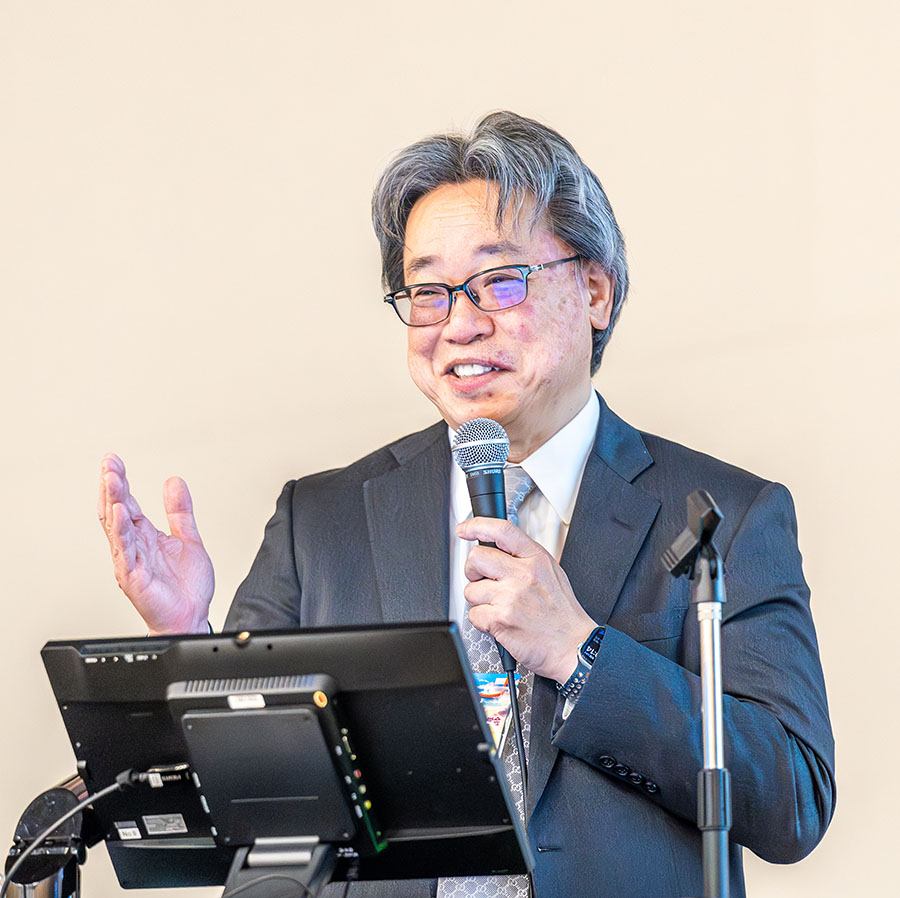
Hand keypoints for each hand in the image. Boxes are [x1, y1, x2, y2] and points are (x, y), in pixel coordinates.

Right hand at [98, 453, 214, 634]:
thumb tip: (174, 482)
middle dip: (112, 486)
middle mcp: (134, 547)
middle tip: (108, 463)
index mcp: (145, 537)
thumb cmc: (186, 588)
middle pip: (117, 511)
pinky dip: (121, 531)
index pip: (128, 503)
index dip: (121, 482)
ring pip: (117, 528)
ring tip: (111, 479)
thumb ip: (180, 512)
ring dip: (113, 502)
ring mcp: (131, 562)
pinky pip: (125, 552)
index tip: (113, 461)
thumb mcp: (189, 539)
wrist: (193, 617)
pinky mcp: (133, 577)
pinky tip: (120, 513)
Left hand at [457, 517, 596, 682]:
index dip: (477, 526)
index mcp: (536, 559)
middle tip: (482, 580)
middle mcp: (523, 575)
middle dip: (472, 571)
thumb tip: (499, 550)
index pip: (502, 530)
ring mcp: (510, 597)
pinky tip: (500, 622)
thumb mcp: (552, 573)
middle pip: (477, 558)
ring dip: (480, 601)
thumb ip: (525, 559)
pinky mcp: (500, 620)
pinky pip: (474, 615)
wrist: (573, 646)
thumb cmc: (563, 614)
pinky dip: (483, 621)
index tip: (465, 529)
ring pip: (471, 590)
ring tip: (500, 607)